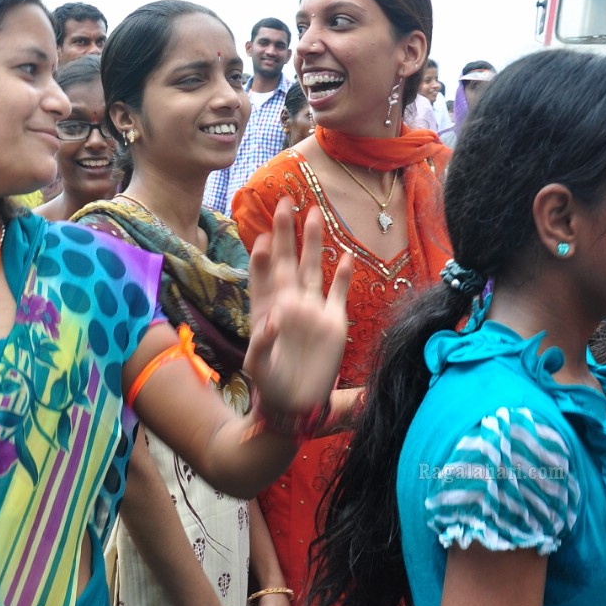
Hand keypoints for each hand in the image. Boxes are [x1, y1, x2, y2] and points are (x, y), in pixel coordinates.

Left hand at [245, 201, 349, 421]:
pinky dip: (344, 276)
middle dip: (285, 233)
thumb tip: (272, 320)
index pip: (263, 276)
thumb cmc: (270, 385)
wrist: (295, 403)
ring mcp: (312, 309)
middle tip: (284, 203)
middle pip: (288, 261)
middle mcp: (289, 303)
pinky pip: (339, 293)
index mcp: (267, 311)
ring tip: (314, 214)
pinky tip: (347, 256)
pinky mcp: (333, 321)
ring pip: (314, 268)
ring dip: (313, 242)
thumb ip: (261, 344)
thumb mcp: (258, 367)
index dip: (262, 257)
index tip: (261, 238)